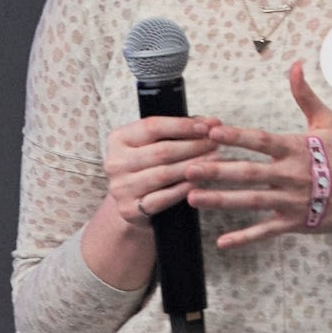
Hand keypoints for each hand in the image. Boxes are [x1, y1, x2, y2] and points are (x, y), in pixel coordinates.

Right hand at [103, 115, 223, 227]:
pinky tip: (199, 182)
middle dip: (194, 146)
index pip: (152, 126)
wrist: (130, 202)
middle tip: (215, 144)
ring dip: (193, 166)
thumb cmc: (147, 166)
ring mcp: (121, 187)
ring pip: (164, 174)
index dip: (182, 125)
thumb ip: (177, 130)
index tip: (207, 126)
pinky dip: (183, 189)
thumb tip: (211, 123)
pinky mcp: (130, 209)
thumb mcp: (152, 143)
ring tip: (214, 161)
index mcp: (118, 139)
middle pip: (161, 151)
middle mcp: (115, 162)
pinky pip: (162, 198)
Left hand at [185, 60, 331, 247]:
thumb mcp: (327, 122)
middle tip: (188, 169)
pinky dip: (245, 238)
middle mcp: (291, 176)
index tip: (211, 132)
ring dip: (221, 201)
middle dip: (217, 171)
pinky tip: (222, 242)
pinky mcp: (295, 223)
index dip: (236, 136)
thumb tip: (295, 65)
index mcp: (296, 149)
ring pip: (251, 202)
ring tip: (193, 198)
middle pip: (249, 173)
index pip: (261, 140)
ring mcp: (292, 202)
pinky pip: (266, 231)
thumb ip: (305, 95)